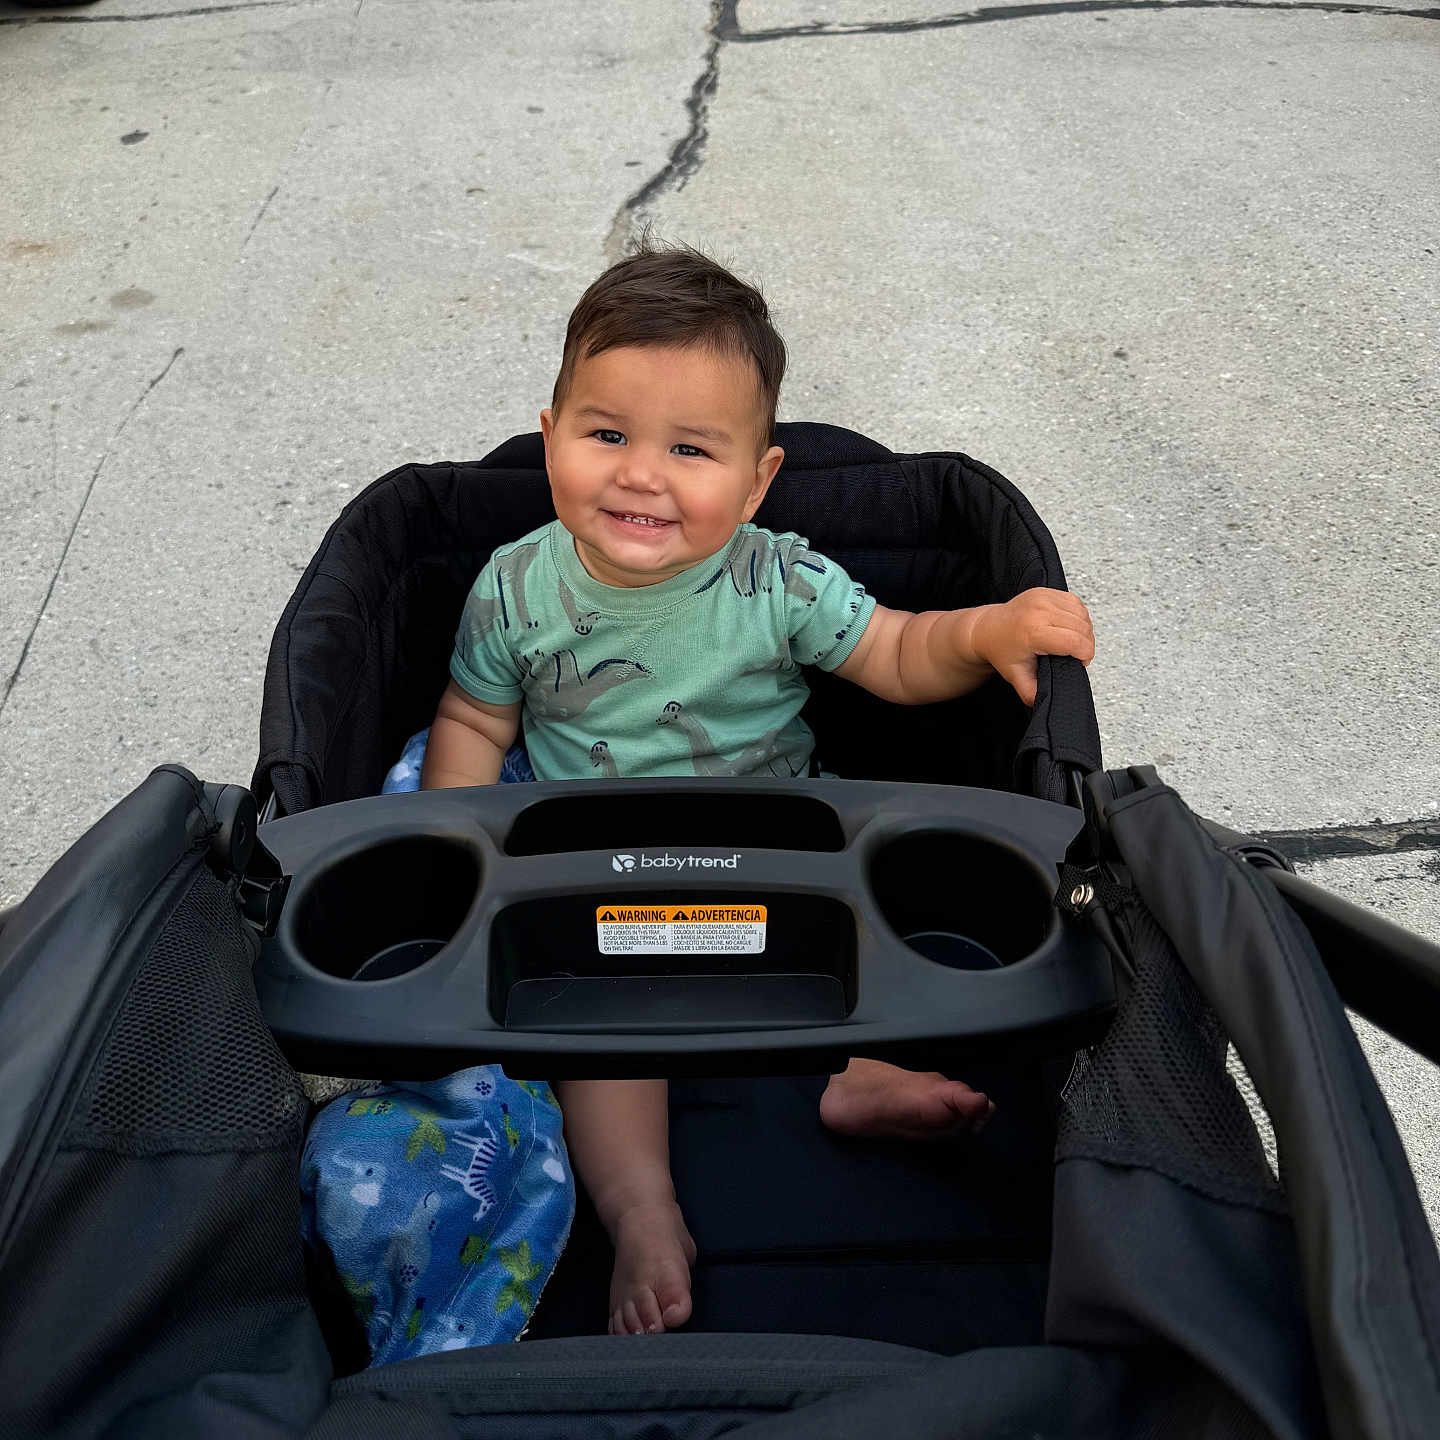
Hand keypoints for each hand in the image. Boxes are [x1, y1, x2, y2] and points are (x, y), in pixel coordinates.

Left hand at [970, 588, 1093, 706]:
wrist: (987, 628)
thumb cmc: (1002, 651)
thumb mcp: (1016, 676)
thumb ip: (1032, 692)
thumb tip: (1044, 702)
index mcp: (1032, 632)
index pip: (1075, 642)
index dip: (1085, 655)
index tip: (1081, 662)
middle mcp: (1038, 611)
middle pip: (1082, 628)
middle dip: (1087, 644)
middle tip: (1077, 655)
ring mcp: (1042, 597)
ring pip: (1082, 614)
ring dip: (1084, 629)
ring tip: (1073, 641)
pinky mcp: (1045, 590)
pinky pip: (1075, 602)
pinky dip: (1078, 616)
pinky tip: (1070, 627)